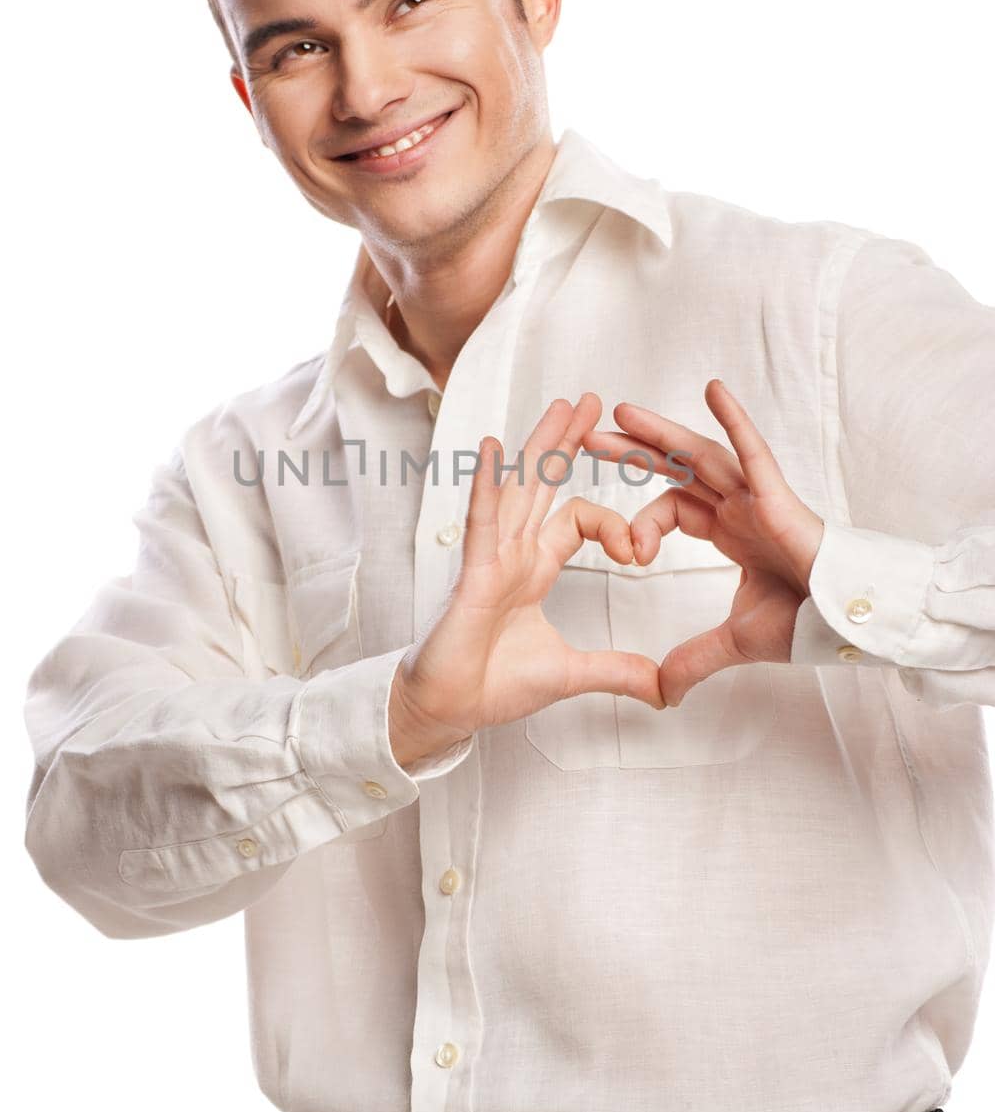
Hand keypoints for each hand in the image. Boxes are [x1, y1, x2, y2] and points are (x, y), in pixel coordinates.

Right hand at [389, 392, 664, 766]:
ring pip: (518, 490)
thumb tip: (663, 687)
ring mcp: (490, 558)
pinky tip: (494, 450)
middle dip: (566, 441)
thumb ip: (617, 671)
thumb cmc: (490, 685)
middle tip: (589, 401)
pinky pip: (483, 522)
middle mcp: (512, 553)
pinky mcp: (472, 574)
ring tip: (559, 406)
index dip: (613, 526)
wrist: (449, 710)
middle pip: (543, 484)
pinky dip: (488, 486)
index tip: (638, 553)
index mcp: (533, 567)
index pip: (577, 519)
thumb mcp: (570, 674)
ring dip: (539, 446)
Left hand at [581, 379, 825, 705]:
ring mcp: (759, 496)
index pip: (673, 508)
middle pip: (676, 470)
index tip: (630, 555)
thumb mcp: (735, 641)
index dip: (644, 525)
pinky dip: (733, 420)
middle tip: (589, 439)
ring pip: (701, 455)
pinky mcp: (778, 496)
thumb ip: (695, 658)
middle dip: (634, 453)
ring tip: (622, 412)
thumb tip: (663, 692)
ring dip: (662, 433)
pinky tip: (712, 390)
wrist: (848, 624)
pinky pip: (752, 451)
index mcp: (730, 531)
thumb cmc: (807, 621)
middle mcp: (740, 506)